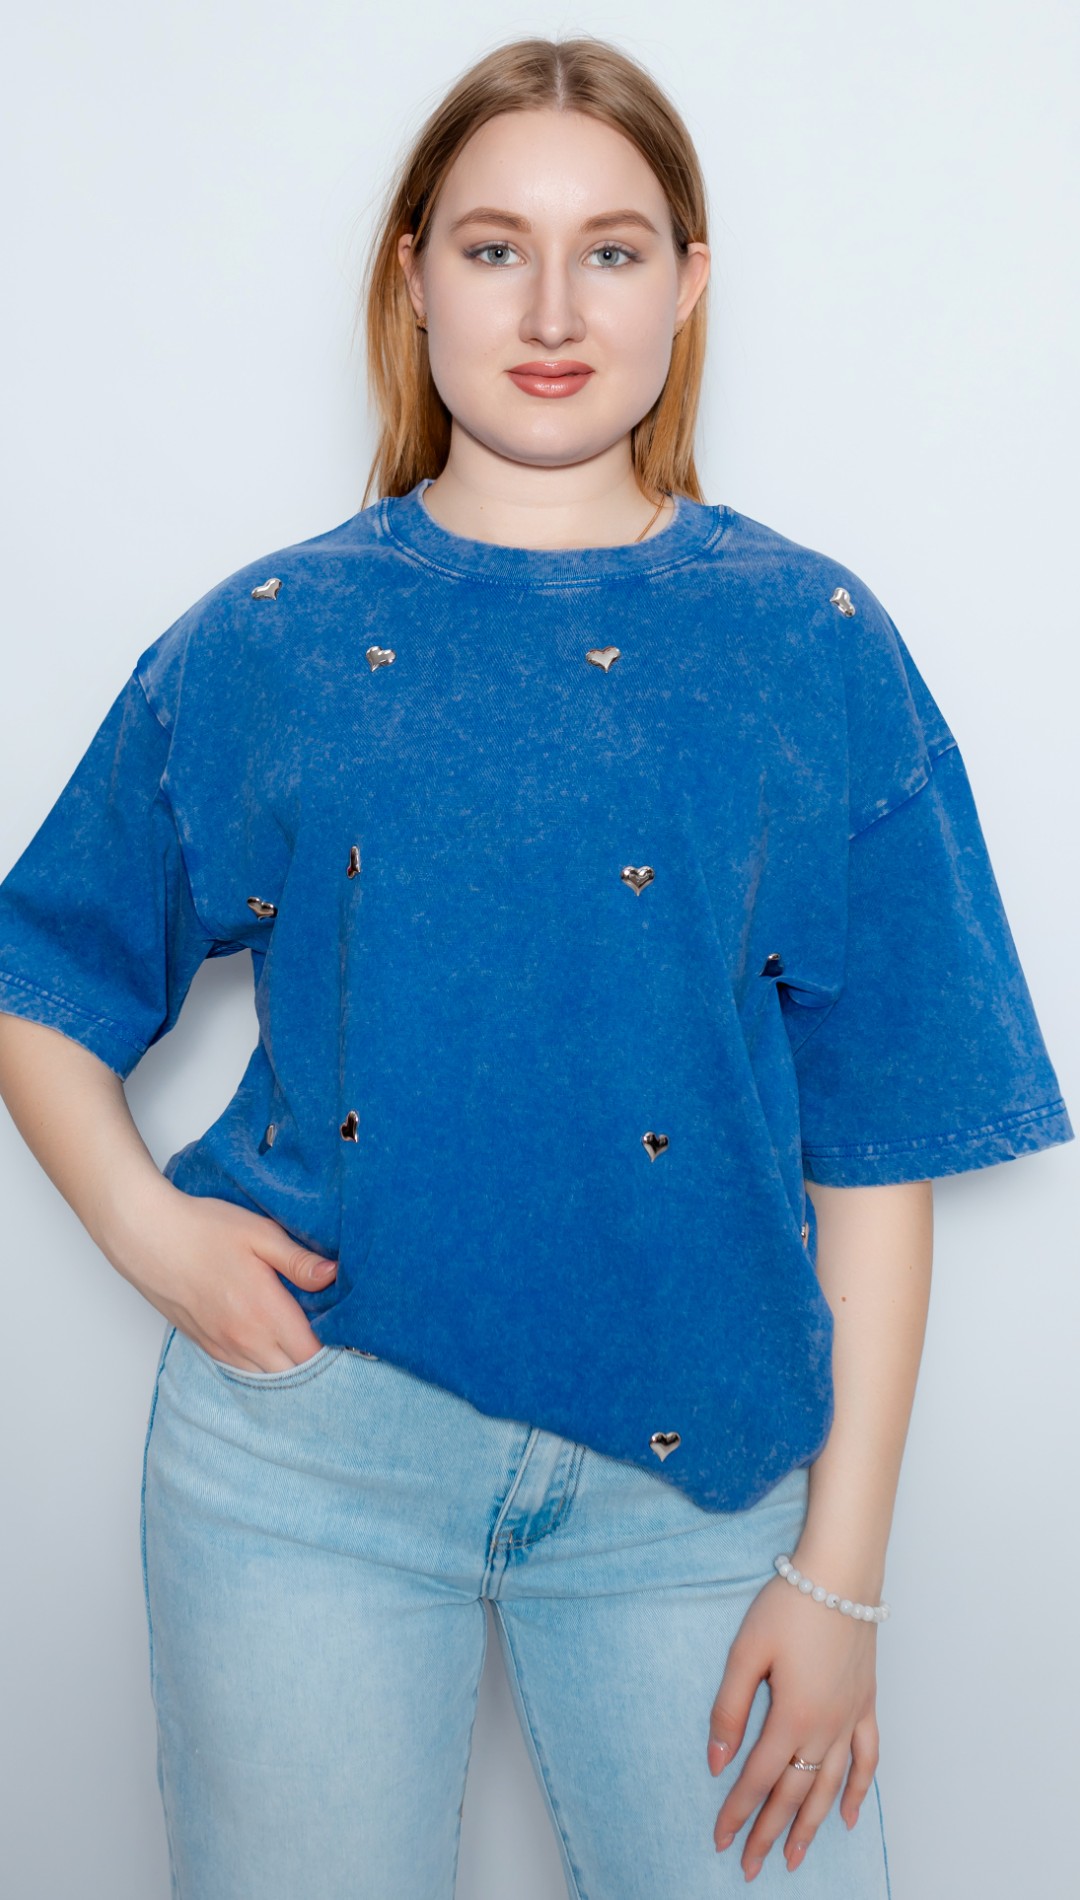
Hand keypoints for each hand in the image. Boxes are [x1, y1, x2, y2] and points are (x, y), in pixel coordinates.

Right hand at [110, 1181, 337, 1371]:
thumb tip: (334, 1275)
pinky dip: (261, 1366)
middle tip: (330, 1339)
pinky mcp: (205, 1345)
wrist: (147, 1236)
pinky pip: (242, 1371)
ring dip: (288, 1368)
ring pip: (267, 1378)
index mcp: (264, 1312)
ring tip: (301, 1344)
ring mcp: (222, 1346)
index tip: (347, 1332)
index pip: (311, 1354)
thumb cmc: (203, 1229)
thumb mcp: (260, 1233)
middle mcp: (244, 1339)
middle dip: (315, 1362)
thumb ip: (298, 1260)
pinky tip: (270, 1345)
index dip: (335, 1349)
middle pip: (293, 1374)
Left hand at [706, 1572, 879, 1879]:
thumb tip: (717, 1763)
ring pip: (830, 1787)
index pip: (757, 1778)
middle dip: (769, 1833)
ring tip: (795, 1858)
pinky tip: (848, 1817)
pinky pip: (867, 1759)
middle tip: (750, 1867)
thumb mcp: (745, 1652)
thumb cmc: (789, 1605)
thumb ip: (729, 1709)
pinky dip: (859, 1791)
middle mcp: (825, 1727)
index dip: (737, 1813)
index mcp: (791, 1716)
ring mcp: (850, 1718)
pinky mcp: (866, 1704)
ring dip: (811, 1826)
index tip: (720, 1840)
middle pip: (793, 1793)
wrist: (840, 1574)